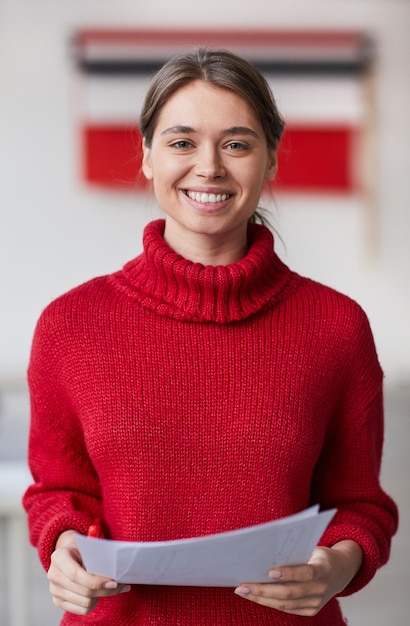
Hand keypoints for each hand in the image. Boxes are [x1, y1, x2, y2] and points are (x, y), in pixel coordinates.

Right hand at [47, 530, 130, 615]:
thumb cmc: (81, 550)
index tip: (113, 582)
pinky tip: (97, 595)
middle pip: (83, 591)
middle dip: (105, 590)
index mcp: (59, 557)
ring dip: (100, 596)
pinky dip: (93, 604)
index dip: (96, 581)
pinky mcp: (58, 601)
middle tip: (119, 585)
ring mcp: (54, 590)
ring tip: (107, 588)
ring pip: (84, 602)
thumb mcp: (87, 548)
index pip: (75, 574)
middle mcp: (53, 575)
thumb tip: (116, 573)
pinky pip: (81, 610)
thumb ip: (97, 558)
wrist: (68, 555)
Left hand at [234, 540, 362, 616]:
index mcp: (324, 569)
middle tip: (243, 585)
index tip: (270, 571)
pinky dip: (270, 602)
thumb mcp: (312, 548)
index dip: (289, 573)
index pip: (306, 573)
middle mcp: (322, 589)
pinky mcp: (311, 610)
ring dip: (262, 598)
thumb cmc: (319, 555)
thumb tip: (264, 555)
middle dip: (263, 590)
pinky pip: (287, 608)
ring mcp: (317, 603)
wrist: (341, 571)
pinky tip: (256, 596)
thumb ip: (294, 553)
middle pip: (290, 593)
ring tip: (243, 591)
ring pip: (285, 604)